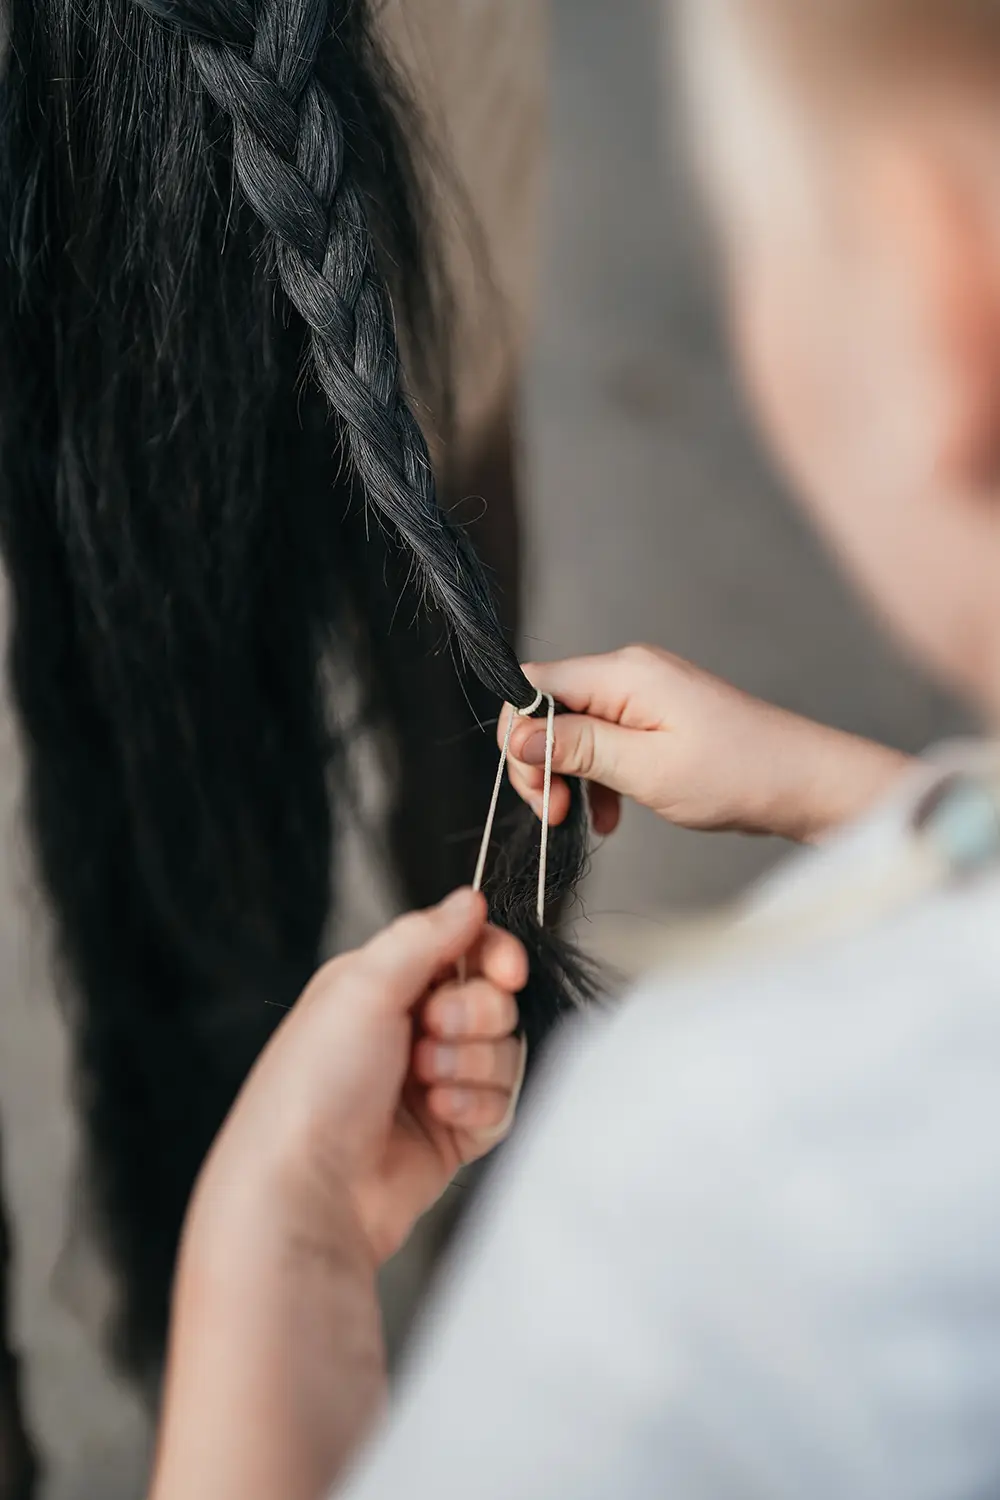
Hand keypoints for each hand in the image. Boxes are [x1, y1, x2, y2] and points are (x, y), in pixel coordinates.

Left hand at [195, 888, 527, 1267]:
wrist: (309, 1189)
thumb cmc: (314, 1086)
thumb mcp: (361, 986)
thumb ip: (425, 936)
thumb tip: (471, 898)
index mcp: (385, 982)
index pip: (465, 947)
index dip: (494, 955)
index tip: (505, 970)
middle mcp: (412, 1028)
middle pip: (495, 997)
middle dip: (475, 1014)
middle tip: (433, 1031)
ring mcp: (436, 1080)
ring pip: (504, 1049)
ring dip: (472, 1063)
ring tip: (425, 1083)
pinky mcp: (456, 1131)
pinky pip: (505, 1102)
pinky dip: (478, 1105)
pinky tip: (439, 1115)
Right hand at [504, 645, 912, 844]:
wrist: (803, 784)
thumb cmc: (738, 774)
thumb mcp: (646, 769)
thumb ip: (578, 748)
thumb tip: (518, 735)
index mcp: (625, 673)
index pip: (536, 683)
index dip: (521, 734)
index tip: (538, 786)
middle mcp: (630, 674)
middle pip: (550, 708)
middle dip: (541, 762)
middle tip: (556, 814)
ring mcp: (645, 696)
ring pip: (574, 731)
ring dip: (568, 777)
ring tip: (582, 821)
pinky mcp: (657, 720)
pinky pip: (605, 743)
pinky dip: (598, 779)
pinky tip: (609, 816)